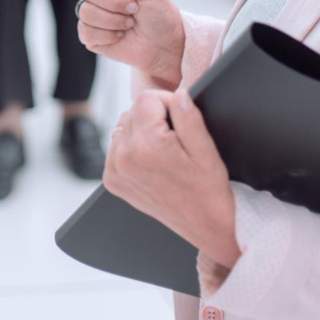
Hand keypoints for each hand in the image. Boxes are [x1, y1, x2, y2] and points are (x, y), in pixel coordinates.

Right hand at [74, 0, 185, 87]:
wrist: (164, 45)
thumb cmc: (160, 14)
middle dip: (114, 2)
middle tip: (133, 8)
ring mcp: (92, 14)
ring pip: (86, 12)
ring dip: (114, 20)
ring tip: (130, 23)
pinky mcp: (90, 35)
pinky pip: (86, 31)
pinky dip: (108, 35)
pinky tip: (120, 35)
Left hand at [105, 88, 239, 268]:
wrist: (205, 225)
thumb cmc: (208, 188)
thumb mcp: (205, 149)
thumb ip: (189, 117)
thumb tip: (177, 93)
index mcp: (147, 146)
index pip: (146, 98)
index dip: (166, 102)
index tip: (179, 118)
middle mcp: (124, 158)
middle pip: (132, 111)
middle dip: (153, 117)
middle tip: (174, 139)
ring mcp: (115, 171)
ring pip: (123, 127)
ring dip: (140, 131)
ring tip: (163, 151)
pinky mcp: (111, 180)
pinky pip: (117, 147)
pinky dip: (131, 148)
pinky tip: (151, 162)